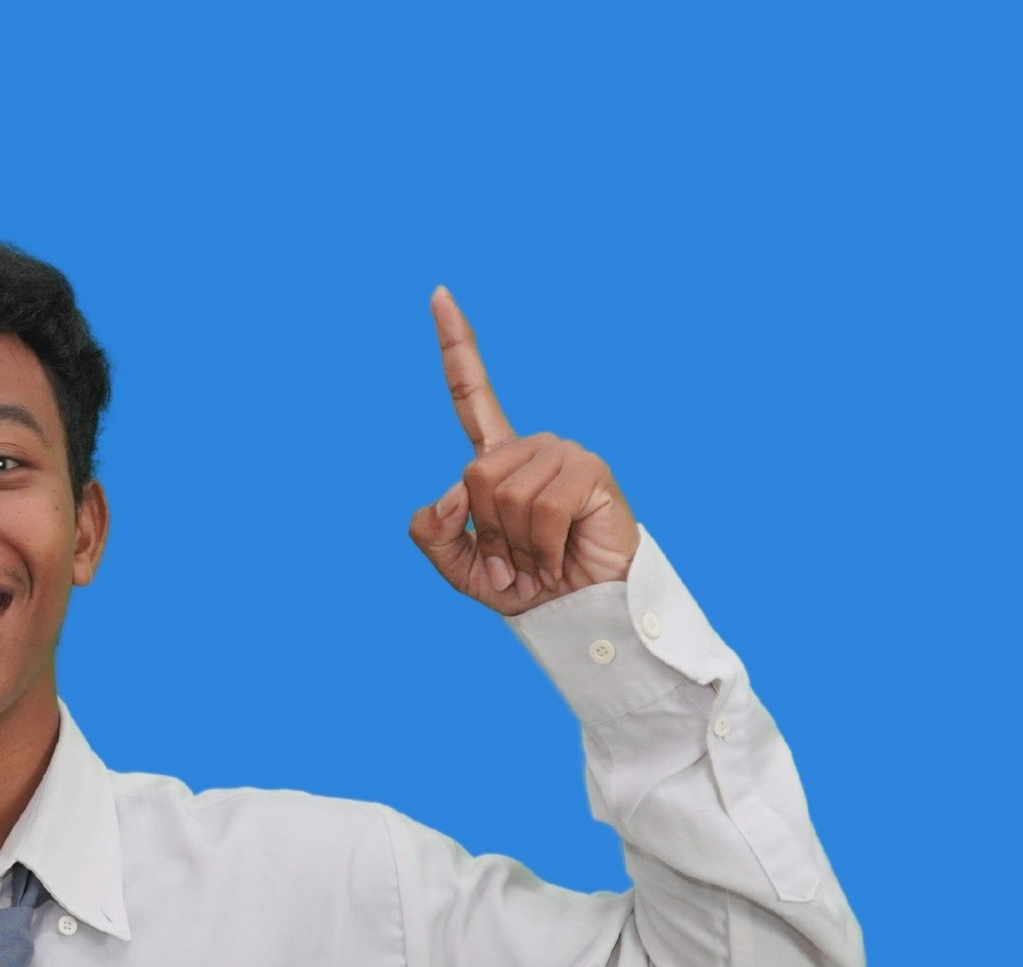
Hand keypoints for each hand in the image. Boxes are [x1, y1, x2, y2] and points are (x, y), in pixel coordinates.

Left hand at [407, 286, 637, 615]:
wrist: (579, 617)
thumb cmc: (526, 588)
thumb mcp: (461, 568)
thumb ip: (432, 533)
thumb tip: (451, 495)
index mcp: (498, 460)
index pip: (471, 395)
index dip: (456, 347)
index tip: (439, 294)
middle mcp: (531, 448)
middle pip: (473, 476)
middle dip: (488, 534)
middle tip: (516, 563)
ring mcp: (563, 454)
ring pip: (503, 493)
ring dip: (516, 545)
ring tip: (542, 561)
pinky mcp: (590, 470)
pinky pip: (540, 506)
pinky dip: (542, 546)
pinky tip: (562, 557)